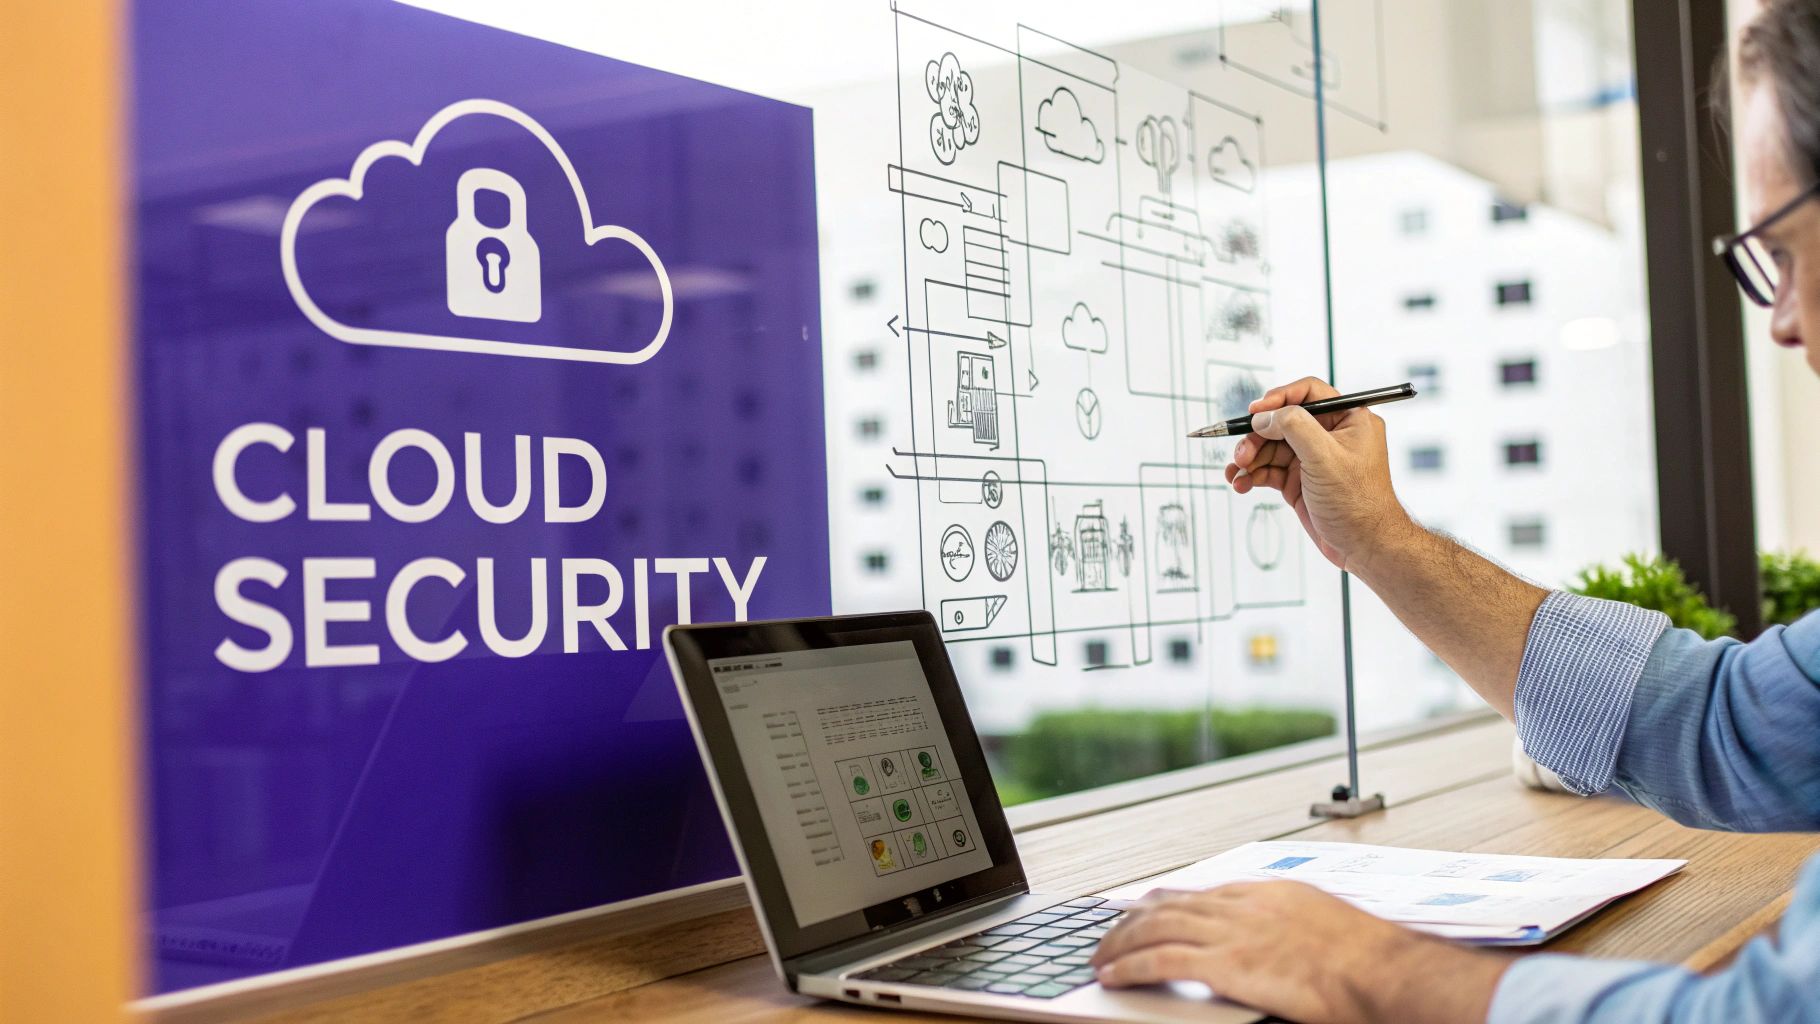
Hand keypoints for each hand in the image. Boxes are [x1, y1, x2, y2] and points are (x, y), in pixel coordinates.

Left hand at [1091, 883, 1506, 1023]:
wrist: (1382, 972)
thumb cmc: (1367, 960)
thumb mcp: (1324, 926)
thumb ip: (1291, 928)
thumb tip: (1281, 945)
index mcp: (1267, 894)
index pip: (1201, 893)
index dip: (1164, 900)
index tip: (1145, 906)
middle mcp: (1243, 906)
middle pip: (1169, 905)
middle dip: (1132, 920)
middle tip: (1110, 934)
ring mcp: (1233, 933)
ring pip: (1156, 928)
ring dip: (1121, 943)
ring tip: (1100, 957)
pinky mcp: (1227, 964)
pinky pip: (1163, 960)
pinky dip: (1131, 966)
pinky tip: (1113, 976)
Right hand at [1226, 377, 1413, 574]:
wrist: (1364, 547)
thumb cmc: (1359, 503)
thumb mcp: (1326, 457)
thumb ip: (1295, 428)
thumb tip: (1265, 416)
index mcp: (1348, 420)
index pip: (1309, 393)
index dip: (1279, 399)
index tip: (1255, 412)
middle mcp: (1329, 435)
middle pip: (1282, 422)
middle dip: (1257, 437)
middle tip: (1242, 454)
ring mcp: (1312, 459)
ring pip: (1270, 447)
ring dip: (1249, 458)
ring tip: (1237, 473)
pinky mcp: (1299, 481)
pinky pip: (1268, 470)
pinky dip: (1252, 475)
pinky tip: (1241, 484)